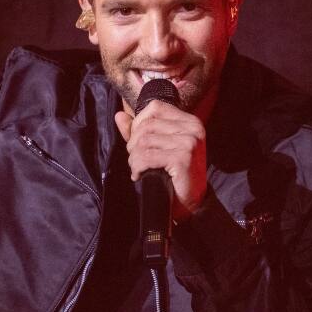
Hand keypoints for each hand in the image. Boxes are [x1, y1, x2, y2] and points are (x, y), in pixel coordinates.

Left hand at [114, 101, 207, 221]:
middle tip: (137, 161)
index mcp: (189, 121)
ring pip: (144, 141)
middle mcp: (192, 128)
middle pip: (146, 126)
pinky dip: (137, 167)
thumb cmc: (173, 175)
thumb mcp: (156, 148)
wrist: (191, 203)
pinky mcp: (183, 158)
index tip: (138, 143)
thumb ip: (137, 131)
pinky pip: (146, 156)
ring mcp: (189, 142)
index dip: (139, 124)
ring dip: (134, 158)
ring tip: (139, 169)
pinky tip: (140, 175)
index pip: (155, 108)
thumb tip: (119, 115)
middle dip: (134, 145)